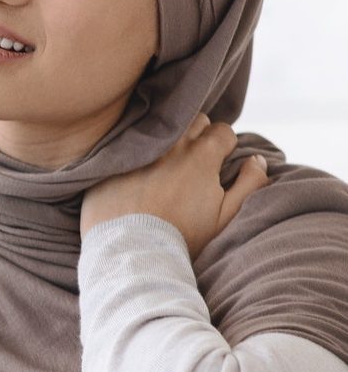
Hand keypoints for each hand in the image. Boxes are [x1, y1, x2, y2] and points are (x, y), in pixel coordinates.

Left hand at [80, 113, 269, 259]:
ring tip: (168, 160)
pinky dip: (137, 147)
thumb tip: (257, 160)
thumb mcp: (225, 217)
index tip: (217, 164)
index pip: (222, 130)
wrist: (132, 249)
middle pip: (194, 122)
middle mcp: (171, 144)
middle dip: (199, 136)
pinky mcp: (113, 157)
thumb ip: (250, 184)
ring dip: (170, 137)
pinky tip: (136, 165)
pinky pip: (129, 138)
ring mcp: (140, 147)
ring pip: (162, 126)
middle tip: (194, 161)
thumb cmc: (182, 237)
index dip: (224, 146)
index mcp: (202, 155)